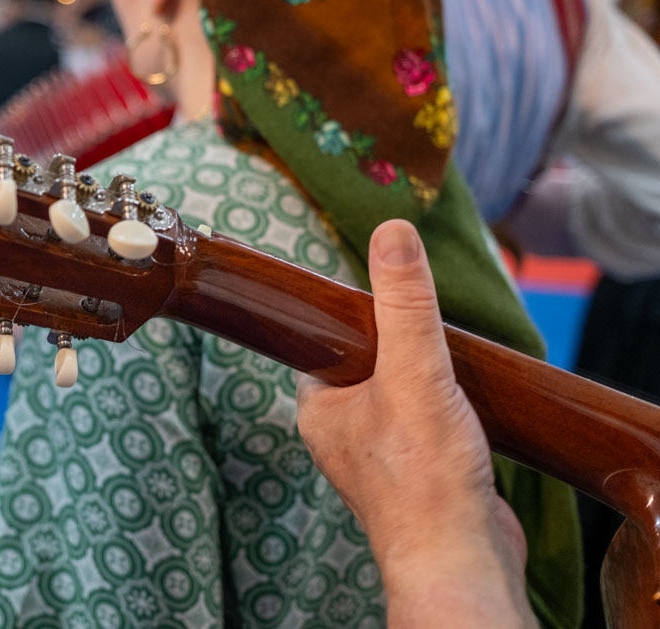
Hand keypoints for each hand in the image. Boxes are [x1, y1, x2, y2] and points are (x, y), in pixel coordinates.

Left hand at [296, 220, 534, 627]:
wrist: (462, 557)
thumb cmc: (424, 474)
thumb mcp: (413, 370)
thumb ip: (404, 304)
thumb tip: (392, 232)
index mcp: (318, 405)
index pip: (326, 337)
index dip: (357, 311)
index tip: (389, 292)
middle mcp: (340, 430)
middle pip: (370, 360)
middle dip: (403, 343)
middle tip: (433, 330)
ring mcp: (380, 455)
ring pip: (402, 392)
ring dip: (430, 376)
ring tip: (455, 366)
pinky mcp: (420, 474)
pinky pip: (429, 423)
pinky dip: (451, 409)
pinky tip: (471, 405)